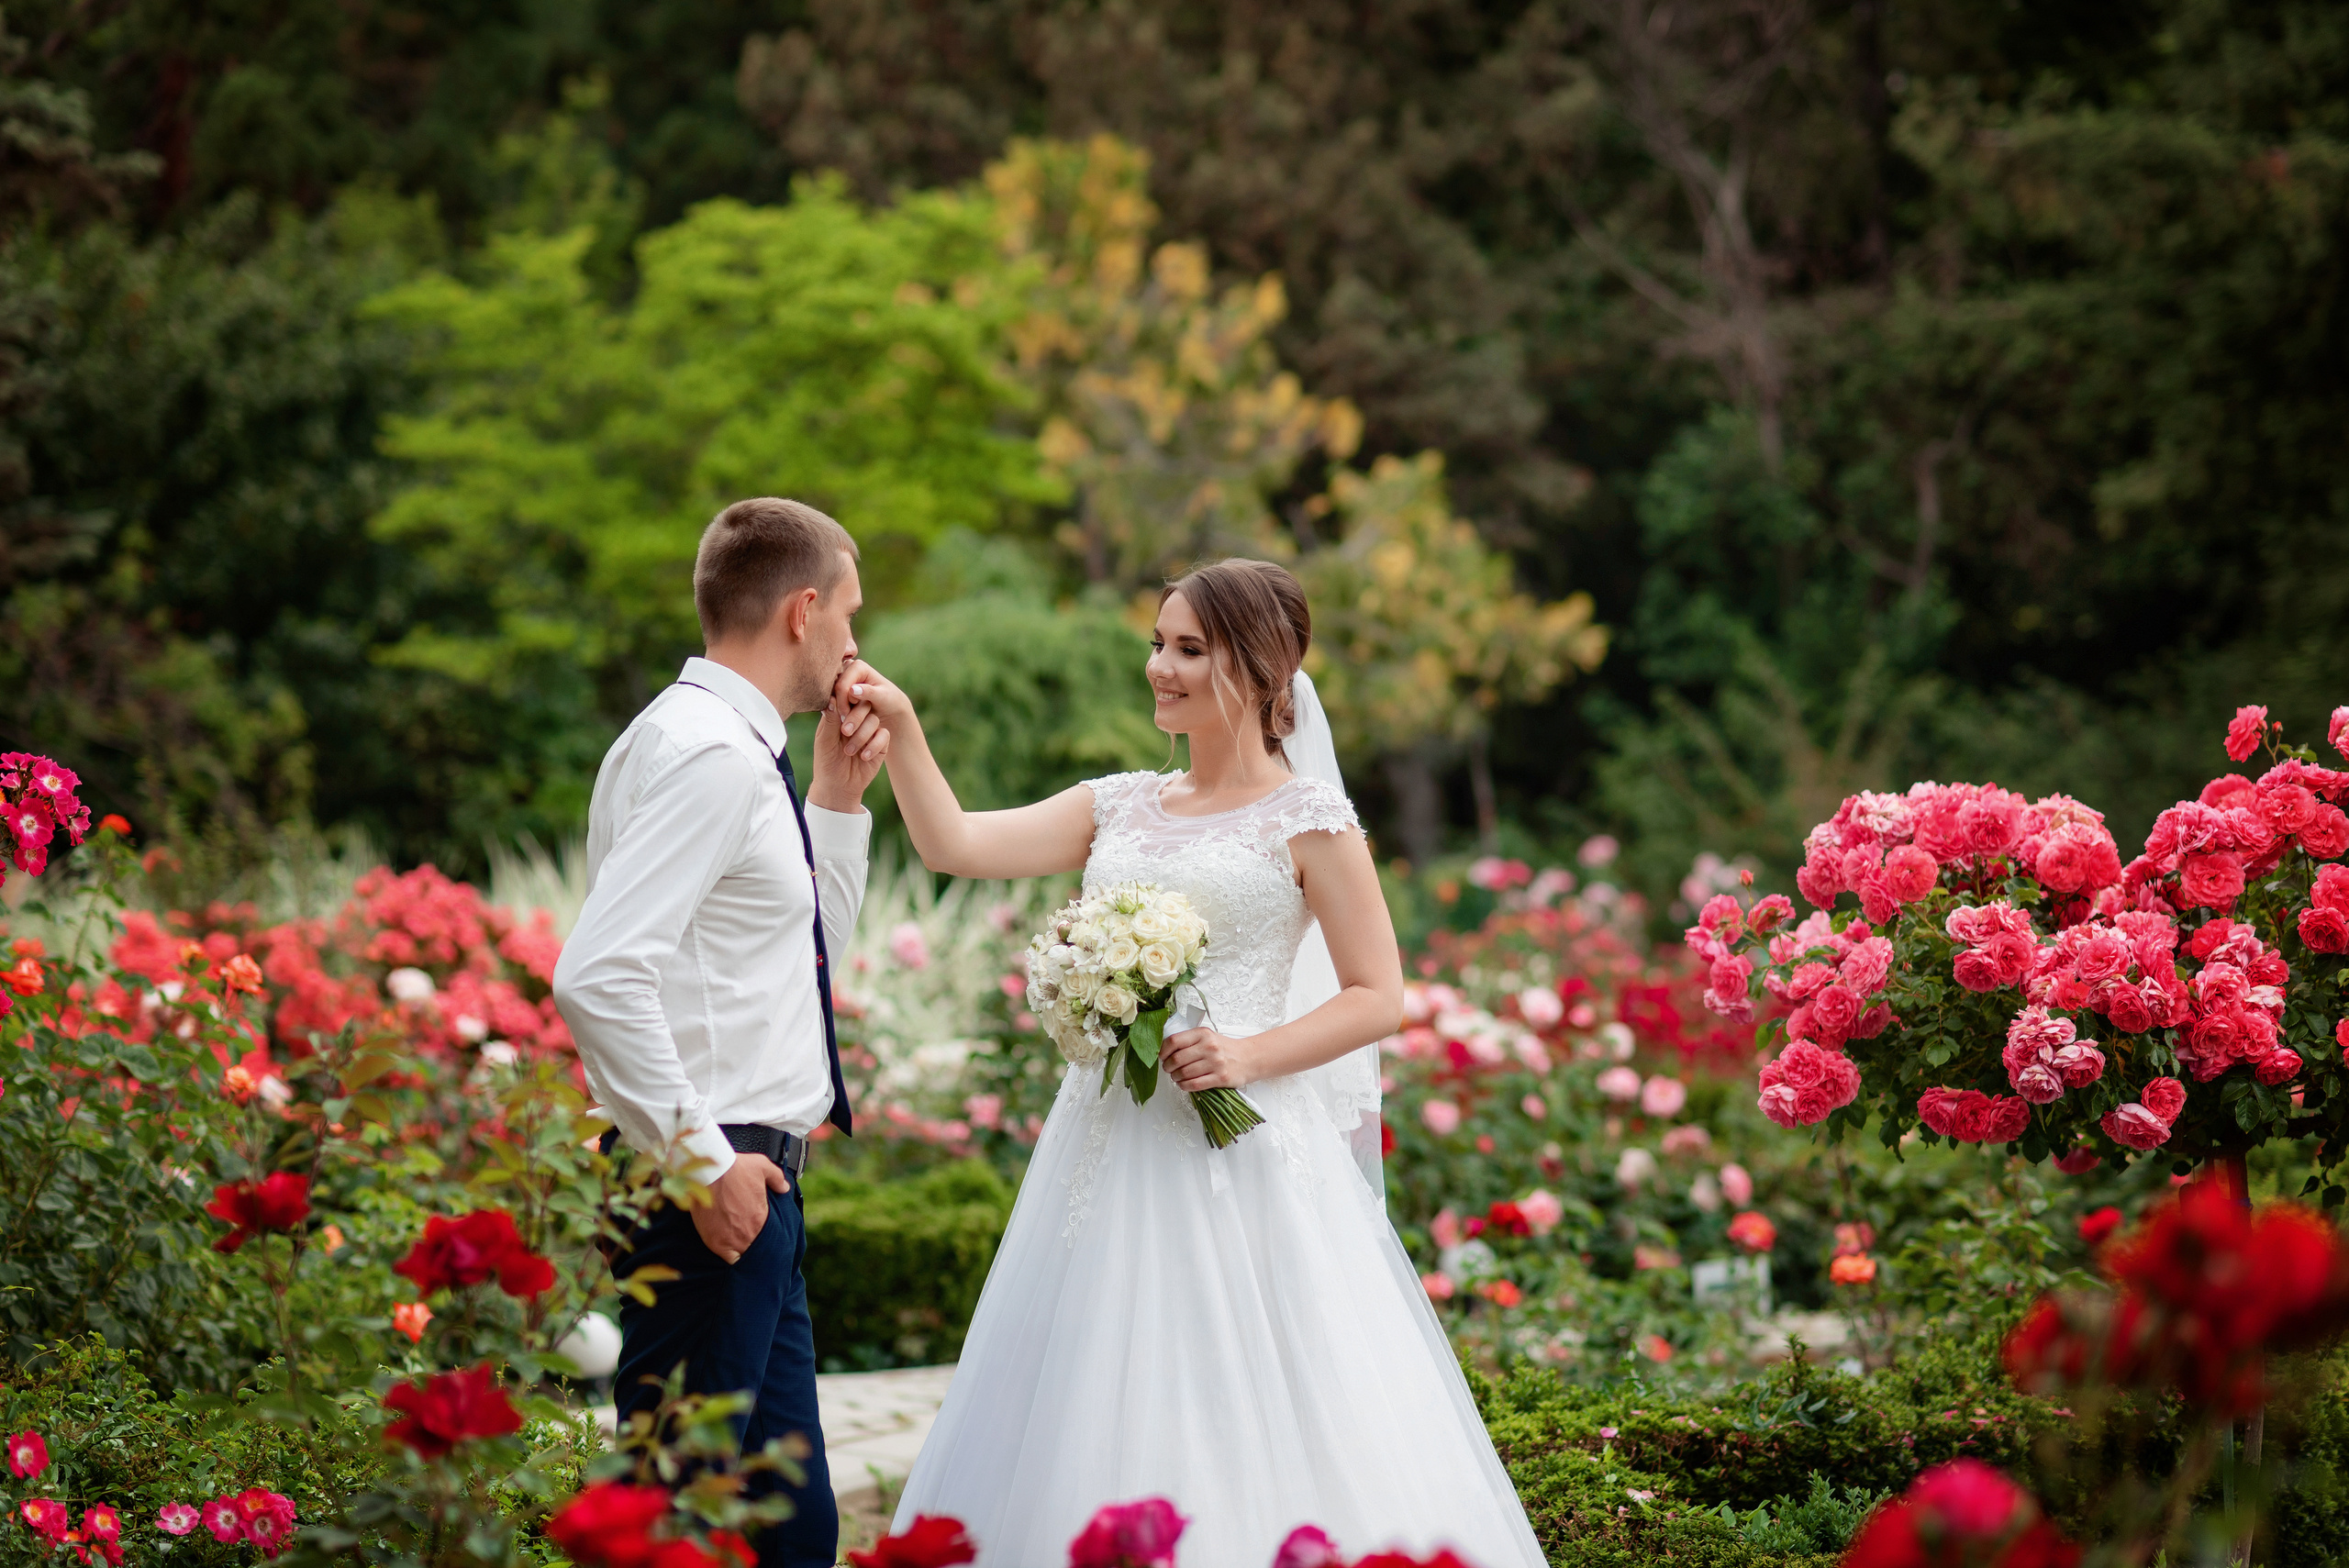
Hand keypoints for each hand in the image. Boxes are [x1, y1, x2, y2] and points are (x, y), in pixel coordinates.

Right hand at [689, 1153, 789, 1263]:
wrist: (710, 1173)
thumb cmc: (735, 1168)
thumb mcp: (762, 1166)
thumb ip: (777, 1178)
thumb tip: (785, 1188)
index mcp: (761, 1218)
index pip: (770, 1237)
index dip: (768, 1238)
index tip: (764, 1234)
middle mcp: (749, 1233)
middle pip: (757, 1249)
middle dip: (757, 1247)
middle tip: (752, 1241)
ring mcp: (732, 1240)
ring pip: (744, 1256)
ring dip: (745, 1253)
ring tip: (743, 1249)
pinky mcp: (715, 1242)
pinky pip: (728, 1260)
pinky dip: (731, 1259)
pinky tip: (731, 1253)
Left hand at [808, 661, 890, 811]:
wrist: (838, 786)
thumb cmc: (827, 762)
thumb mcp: (825, 740)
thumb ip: (830, 719)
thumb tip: (832, 697)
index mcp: (840, 715)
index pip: (847, 698)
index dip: (846, 700)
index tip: (840, 712)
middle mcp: (856, 720)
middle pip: (865, 705)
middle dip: (855, 718)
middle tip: (845, 732)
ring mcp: (870, 731)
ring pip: (874, 720)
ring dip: (862, 735)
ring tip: (849, 751)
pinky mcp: (880, 744)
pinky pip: (884, 735)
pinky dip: (873, 745)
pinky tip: (863, 757)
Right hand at [834, 663, 912, 724]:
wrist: (890, 707)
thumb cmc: (889, 701)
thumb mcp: (883, 697)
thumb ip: (869, 692)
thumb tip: (852, 689)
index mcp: (858, 666)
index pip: (842, 686)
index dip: (843, 702)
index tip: (848, 716)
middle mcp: (847, 668)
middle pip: (833, 689)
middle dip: (838, 706)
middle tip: (845, 720)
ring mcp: (841, 677)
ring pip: (830, 695)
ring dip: (836, 709)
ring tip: (845, 720)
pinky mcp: (838, 687)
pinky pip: (830, 699)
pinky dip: (834, 709)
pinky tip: (843, 718)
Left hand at [1161, 1027, 1255, 1090]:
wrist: (1248, 1058)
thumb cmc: (1224, 1049)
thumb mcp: (1207, 1037)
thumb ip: (1189, 1041)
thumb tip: (1165, 1051)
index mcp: (1203, 1034)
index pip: (1174, 1041)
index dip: (1163, 1051)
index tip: (1162, 1057)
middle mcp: (1209, 1047)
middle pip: (1177, 1059)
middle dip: (1168, 1067)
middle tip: (1169, 1069)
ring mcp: (1215, 1063)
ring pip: (1184, 1073)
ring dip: (1175, 1078)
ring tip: (1177, 1077)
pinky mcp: (1220, 1078)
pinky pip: (1194, 1084)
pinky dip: (1184, 1086)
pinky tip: (1183, 1084)